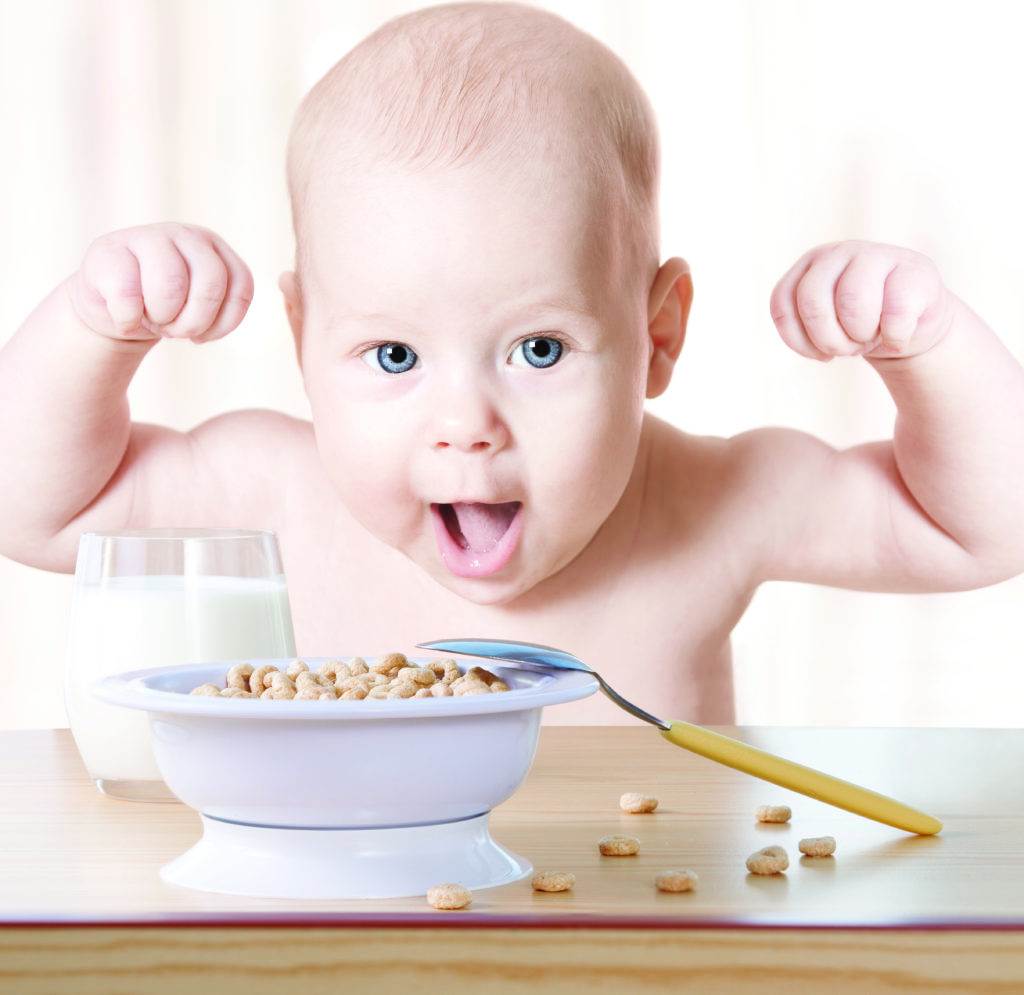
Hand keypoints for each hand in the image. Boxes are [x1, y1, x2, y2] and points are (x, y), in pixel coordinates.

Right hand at [66, 223, 253, 343]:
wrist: (109, 307)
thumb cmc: (165, 310)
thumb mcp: (203, 304)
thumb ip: (228, 299)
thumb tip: (267, 294)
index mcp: (214, 247)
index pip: (241, 285)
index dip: (223, 322)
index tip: (202, 335)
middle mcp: (184, 234)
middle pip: (210, 284)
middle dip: (193, 322)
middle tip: (175, 331)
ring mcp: (145, 237)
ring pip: (170, 288)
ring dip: (162, 320)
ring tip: (153, 320)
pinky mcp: (108, 251)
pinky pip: (129, 297)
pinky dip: (129, 320)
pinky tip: (126, 318)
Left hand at [769, 240, 955, 360]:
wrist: (915, 322)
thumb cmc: (861, 325)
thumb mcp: (824, 323)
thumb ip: (805, 320)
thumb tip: (813, 324)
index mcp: (810, 264)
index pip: (782, 302)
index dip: (800, 340)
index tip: (820, 352)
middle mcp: (839, 252)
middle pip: (812, 304)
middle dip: (829, 340)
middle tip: (848, 349)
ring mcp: (878, 255)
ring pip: (852, 304)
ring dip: (860, 337)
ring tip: (870, 339)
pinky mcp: (915, 271)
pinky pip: (895, 315)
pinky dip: (894, 339)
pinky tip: (897, 337)